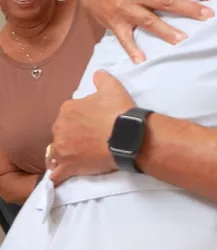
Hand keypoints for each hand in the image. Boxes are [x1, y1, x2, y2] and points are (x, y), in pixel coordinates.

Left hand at [50, 71, 135, 185]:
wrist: (128, 136)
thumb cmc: (119, 111)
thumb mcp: (113, 87)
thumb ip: (102, 78)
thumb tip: (97, 74)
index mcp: (68, 108)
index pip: (69, 113)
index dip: (81, 118)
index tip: (92, 122)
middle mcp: (60, 127)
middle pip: (61, 132)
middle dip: (72, 135)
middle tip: (90, 138)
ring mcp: (62, 148)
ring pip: (56, 152)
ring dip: (65, 153)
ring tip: (81, 156)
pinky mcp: (67, 166)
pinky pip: (55, 174)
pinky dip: (57, 175)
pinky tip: (63, 175)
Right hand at [83, 0, 215, 62]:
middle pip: (165, 1)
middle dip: (188, 8)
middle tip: (207, 15)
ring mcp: (125, 9)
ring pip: (148, 20)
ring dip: (166, 31)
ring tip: (183, 39)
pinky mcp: (115, 24)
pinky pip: (125, 38)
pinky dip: (132, 49)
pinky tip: (142, 59)